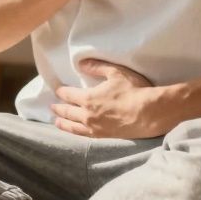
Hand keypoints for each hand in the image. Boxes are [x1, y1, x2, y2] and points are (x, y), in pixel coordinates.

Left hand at [51, 58, 177, 138]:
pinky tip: (75, 132)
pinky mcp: (104, 136)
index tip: (57, 90)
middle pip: (68, 112)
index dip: (61, 92)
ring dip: (63, 123)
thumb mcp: (116, 72)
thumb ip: (97, 66)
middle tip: (52, 107)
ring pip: (73, 126)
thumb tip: (81, 63)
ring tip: (57, 122)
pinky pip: (84, 135)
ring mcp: (95, 127)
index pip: (69, 95)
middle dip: (59, 108)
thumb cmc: (133, 90)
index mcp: (88, 98)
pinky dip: (75, 132)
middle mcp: (87, 115)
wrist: (148, 114)